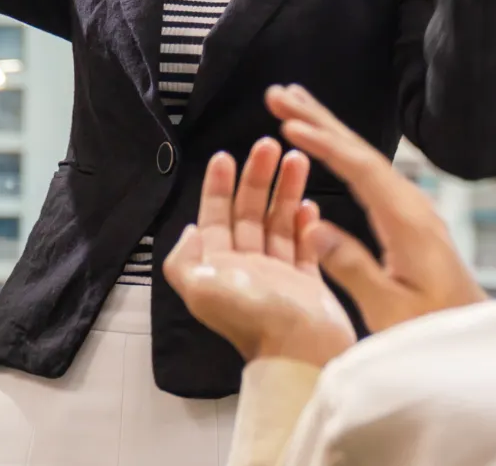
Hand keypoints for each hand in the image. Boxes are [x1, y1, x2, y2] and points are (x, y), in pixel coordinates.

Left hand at [165, 139, 356, 367]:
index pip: (215, 218)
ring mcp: (278, 274)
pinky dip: (306, 222)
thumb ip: (184, 258)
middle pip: (249, 213)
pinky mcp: (307, 282)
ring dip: (285, 191)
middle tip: (269, 145)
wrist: (300, 351)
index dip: (217, 186)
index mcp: (219, 267)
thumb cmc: (253, 316)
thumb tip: (187, 231)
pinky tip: (311, 202)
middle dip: (257, 178)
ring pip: (279, 223)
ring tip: (297, 159)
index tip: (225, 156)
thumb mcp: (201, 287)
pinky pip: (304, 245)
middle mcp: (246, 268)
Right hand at [268, 85, 484, 330]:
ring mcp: (412, 208)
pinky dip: (341, 151)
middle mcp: (412, 205)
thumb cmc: (433, 327)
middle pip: (361, 151)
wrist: (474, 333)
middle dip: (319, 119)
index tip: (288, 123)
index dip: (324, 143)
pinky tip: (327, 145)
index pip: (361, 169)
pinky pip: (369, 173)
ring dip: (328, 129)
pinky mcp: (408, 217)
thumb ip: (352, 267)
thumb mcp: (389, 308)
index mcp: (408, 222)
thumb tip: (312, 225)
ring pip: (365, 158)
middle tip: (279, 94)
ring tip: (294, 103)